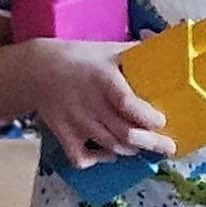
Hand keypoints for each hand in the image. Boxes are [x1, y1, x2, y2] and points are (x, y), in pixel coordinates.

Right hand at [19, 38, 168, 167]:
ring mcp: (75, 121)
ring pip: (110, 147)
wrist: (38, 69)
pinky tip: (109, 153)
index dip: (147, 117)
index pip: (127, 103)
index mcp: (102, 78)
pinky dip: (98, 160)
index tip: (161, 121)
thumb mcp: (108, 49)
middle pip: (124, 133)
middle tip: (167, 147)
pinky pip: (81, 158)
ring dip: (130, 150)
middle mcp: (90, 102)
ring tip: (141, 145)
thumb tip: (167, 46)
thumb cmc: (80, 58)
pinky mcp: (64, 134)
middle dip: (150, 143)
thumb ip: (137, 51)